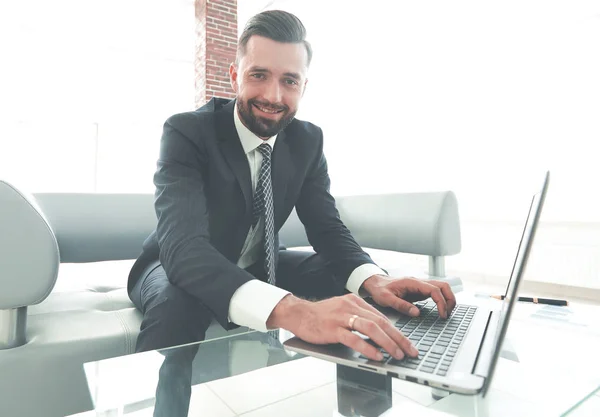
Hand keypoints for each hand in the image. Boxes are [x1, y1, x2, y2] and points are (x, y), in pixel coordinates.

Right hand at [267, 294, 418, 360]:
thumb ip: (360, 319)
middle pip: (381, 322)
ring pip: (371, 328)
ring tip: (397, 354)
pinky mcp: (332, 328)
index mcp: (356, 301)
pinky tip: (377, 356)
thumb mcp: (343, 312)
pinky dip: (368, 348)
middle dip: (399, 338)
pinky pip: (354, 338)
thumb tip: (381, 336)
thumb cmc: (321, 316)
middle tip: (410, 351)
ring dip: (388, 343)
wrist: (298, 314)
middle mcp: (351, 306)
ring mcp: (342, 317)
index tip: (408, 344)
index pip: (382, 318)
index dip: (398, 332)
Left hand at [362, 275, 456, 318]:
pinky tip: (440, 310)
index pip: (434, 290)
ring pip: (441, 287)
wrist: (375, 283)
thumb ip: (401, 305)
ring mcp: (420, 286)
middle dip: (450, 299)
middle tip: (448, 314)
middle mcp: (419, 282)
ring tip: (446, 313)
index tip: (442, 315)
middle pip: (443, 285)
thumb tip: (417, 313)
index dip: (441, 302)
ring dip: (447, 299)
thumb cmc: (379, 289)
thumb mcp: (386, 299)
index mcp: (412, 282)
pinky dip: (441, 300)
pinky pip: (435, 293)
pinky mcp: (420, 291)